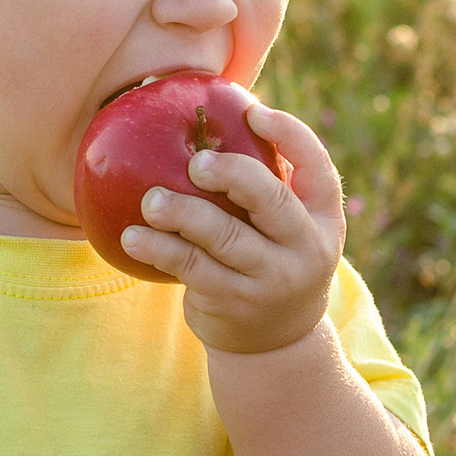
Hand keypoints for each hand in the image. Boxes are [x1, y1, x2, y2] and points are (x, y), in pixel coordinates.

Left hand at [122, 103, 344, 354]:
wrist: (275, 343)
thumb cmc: (270, 261)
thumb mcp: (287, 229)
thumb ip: (264, 187)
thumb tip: (208, 119)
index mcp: (324, 219)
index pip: (318, 168)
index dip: (290, 135)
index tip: (252, 111)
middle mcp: (306, 248)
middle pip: (272, 201)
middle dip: (233, 174)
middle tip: (196, 162)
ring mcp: (272, 279)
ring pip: (224, 237)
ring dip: (181, 213)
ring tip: (150, 201)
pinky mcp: (235, 302)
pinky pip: (192, 267)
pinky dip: (159, 249)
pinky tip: (131, 236)